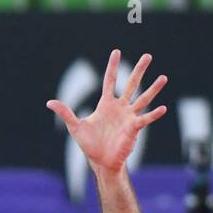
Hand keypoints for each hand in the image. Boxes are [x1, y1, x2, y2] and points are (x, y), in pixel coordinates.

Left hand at [46, 50, 167, 174]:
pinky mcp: (134, 128)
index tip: (117, 51)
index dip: (113, 66)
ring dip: (153, 89)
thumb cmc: (89, 144)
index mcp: (106, 104)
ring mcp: (129, 117)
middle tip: (148, 56)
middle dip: (139, 70)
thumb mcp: (75, 127)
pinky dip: (154, 114)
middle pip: (131, 84)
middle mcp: (120, 107)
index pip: (110, 81)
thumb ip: (65, 112)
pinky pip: (145, 119)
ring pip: (143, 99)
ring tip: (163, 77)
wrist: (100, 161)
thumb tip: (49, 102)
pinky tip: (162, 108)